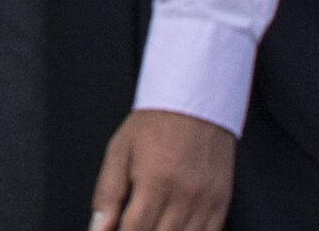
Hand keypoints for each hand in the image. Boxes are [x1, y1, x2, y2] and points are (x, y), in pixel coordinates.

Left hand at [88, 108, 234, 230]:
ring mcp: (206, 202)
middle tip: (132, 226)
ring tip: (153, 225)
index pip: (134, 230)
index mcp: (155, 181)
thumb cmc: (154, 124)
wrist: (196, 101)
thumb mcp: (120, 151)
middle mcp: (184, 195)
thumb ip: (108, 194)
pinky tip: (174, 228)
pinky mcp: (221, 203)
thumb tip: (97, 228)